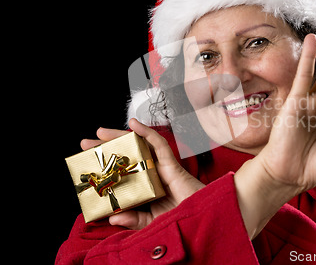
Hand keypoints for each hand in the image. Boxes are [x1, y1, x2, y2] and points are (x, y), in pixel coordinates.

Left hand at [81, 119, 204, 229]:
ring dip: (120, 136)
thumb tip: (112, 218)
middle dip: (106, 148)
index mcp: (144, 187)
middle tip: (86, 144)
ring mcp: (160, 167)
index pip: (121, 173)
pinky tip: (133, 124)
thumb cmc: (179, 218)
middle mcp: (150, 174)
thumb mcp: (151, 222)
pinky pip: (158, 145)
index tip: (87, 167)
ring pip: (138, 147)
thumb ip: (134, 220)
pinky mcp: (171, 163)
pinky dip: (147, 132)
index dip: (105, 168)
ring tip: (101, 131)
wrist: (199, 219)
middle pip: (126, 156)